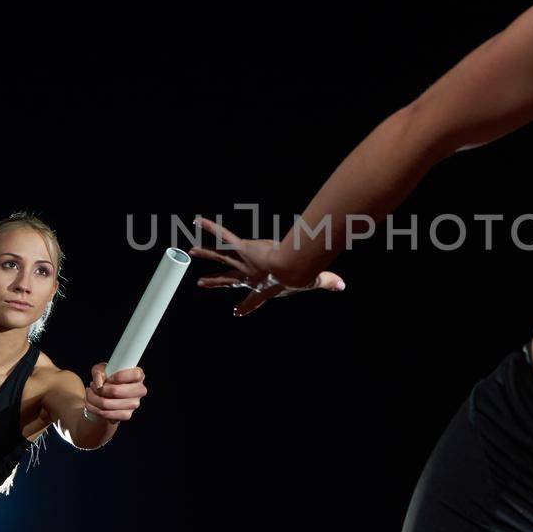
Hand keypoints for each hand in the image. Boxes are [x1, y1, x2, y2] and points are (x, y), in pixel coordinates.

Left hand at [87, 362, 148, 422]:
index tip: (108, 379)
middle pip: (117, 391)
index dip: (119, 376)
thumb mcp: (101, 370)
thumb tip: (99, 384)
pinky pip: (108, 414)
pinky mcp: (127, 415)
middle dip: (100, 390)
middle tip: (94, 387)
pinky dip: (96, 409)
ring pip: (108, 404)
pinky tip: (93, 404)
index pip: (135, 375)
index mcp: (138, 375)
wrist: (106, 396)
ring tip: (90, 394)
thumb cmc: (107, 379)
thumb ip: (98, 372)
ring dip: (94, 399)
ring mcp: (134, 404)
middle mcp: (140, 390)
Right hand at [187, 214, 346, 316]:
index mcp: (265, 287)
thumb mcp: (315, 279)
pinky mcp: (242, 248)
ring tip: (190, 252)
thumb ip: (328, 281)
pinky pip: (224, 236)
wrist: (290, 268)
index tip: (237, 312)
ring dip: (205, 253)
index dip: (246, 306)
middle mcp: (250, 276)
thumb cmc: (301, 276)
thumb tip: (342, 285)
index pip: (253, 299)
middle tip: (201, 284)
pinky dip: (211, 227)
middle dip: (215, 282)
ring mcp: (244, 262)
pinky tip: (198, 220)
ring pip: (220, 257)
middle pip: (228, 281)